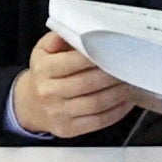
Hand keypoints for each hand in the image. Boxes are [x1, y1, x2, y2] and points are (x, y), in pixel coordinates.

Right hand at [12, 33, 140, 139]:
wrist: (30, 105)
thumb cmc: (44, 74)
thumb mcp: (43, 51)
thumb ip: (58, 39)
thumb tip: (77, 31)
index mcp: (44, 70)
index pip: (74, 62)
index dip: (98, 57)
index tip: (115, 52)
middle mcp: (49, 92)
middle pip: (89, 83)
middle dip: (113, 76)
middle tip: (129, 68)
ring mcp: (59, 113)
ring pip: (96, 104)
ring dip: (119, 94)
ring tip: (130, 83)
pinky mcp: (69, 129)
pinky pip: (98, 121)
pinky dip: (117, 112)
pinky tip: (126, 102)